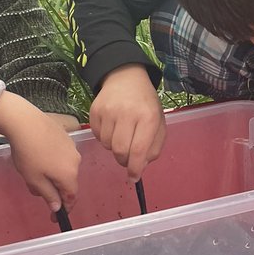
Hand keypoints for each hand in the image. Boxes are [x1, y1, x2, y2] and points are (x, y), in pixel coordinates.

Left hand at [0, 92, 80, 210]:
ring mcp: (72, 147)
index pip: (71, 197)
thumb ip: (48, 195)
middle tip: (35, 189)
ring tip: (32, 170)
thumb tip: (57, 207)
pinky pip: (61, 155)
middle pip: (68, 182)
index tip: (53, 216)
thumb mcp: (35, 180)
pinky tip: (37, 155)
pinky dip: (52, 161)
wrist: (24, 122)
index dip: (63, 209)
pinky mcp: (66, 136)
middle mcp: (76, 162)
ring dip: (52, 174)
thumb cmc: (28, 154)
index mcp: (69, 175)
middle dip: (54, 189)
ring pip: (64, 168)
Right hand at [89, 65, 165, 180]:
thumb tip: (141, 166)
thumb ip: (154, 146)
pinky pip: (97, 136)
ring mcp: (109, 111)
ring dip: (114, 147)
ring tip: (121, 135)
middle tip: (127, 158)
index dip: (136, 168)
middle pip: (120, 151)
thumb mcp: (158, 122)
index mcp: (148, 116)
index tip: (134, 177)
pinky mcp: (94, 110)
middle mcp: (128, 113)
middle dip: (124, 160)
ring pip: (107, 145)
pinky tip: (112, 126)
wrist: (125, 77)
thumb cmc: (144, 103)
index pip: (139, 149)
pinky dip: (104, 137)